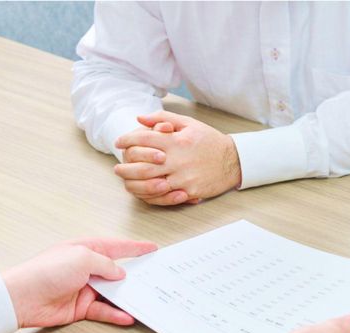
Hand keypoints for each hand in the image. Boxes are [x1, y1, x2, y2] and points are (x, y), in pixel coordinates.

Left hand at [0, 238, 156, 327]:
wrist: (23, 297)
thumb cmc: (46, 271)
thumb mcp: (82, 258)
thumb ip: (105, 264)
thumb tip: (120, 273)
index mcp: (86, 249)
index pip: (117, 247)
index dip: (135, 247)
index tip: (152, 248)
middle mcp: (86, 268)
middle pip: (117, 271)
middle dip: (136, 275)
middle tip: (155, 278)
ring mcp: (85, 288)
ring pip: (113, 293)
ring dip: (127, 297)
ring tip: (145, 300)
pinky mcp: (81, 308)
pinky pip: (104, 311)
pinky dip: (116, 314)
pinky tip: (127, 316)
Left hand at [114, 111, 240, 205]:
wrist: (233, 160)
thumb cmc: (209, 141)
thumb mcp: (189, 123)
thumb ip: (163, 118)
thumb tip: (140, 118)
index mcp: (176, 141)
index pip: (144, 139)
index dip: (127, 140)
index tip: (119, 142)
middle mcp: (177, 160)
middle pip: (143, 166)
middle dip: (125, 167)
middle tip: (117, 167)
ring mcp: (183, 178)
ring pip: (151, 184)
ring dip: (134, 183)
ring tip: (126, 180)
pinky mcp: (189, 191)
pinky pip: (165, 197)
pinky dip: (151, 195)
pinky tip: (143, 191)